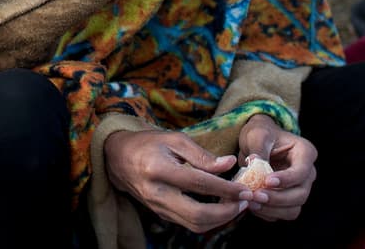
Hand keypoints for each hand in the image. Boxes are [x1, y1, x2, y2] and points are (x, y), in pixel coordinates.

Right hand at [104, 129, 250, 232]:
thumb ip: (202, 154)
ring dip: (220, 220)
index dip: (225, 189)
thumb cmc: (149, 143)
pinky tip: (221, 208)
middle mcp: (156, 193)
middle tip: (245, 202)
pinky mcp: (160, 214)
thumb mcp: (174, 139)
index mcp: (159, 169)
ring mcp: (157, 207)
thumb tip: (229, 164)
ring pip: (194, 225)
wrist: (118, 158)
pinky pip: (188, 223)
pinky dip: (209, 220)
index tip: (245, 189)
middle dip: (226, 212)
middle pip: (197, 214)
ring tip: (237, 206)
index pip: (199, 184)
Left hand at [237, 113, 316, 221]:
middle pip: (301, 194)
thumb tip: (254, 162)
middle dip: (278, 198)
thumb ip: (258, 148)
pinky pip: (283, 213)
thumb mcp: (257, 134)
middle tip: (256, 195)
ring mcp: (299, 188)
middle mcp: (307, 173)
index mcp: (305, 153)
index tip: (267, 181)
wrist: (258, 143)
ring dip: (273, 209)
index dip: (286, 179)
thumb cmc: (261, 134)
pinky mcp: (289, 200)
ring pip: (294, 209)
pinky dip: (268, 213)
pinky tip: (253, 206)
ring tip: (252, 202)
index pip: (301, 171)